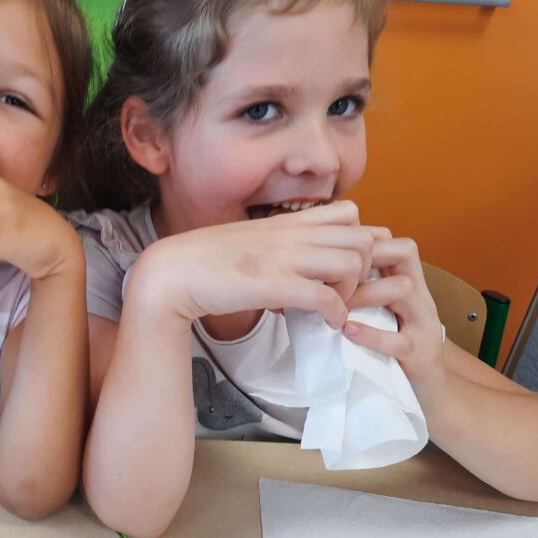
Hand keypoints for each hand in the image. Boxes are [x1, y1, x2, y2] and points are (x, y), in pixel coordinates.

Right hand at [134, 201, 374, 329]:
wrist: (173, 271)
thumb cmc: (205, 260)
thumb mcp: (250, 241)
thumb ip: (277, 246)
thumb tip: (293, 263)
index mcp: (287, 224)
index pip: (349, 214)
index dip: (358, 242)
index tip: (343, 268)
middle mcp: (292, 236)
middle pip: (363, 239)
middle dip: (365, 269)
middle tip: (345, 291)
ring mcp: (285, 258)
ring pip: (353, 264)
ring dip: (352, 291)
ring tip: (335, 307)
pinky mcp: (276, 285)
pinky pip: (328, 298)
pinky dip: (336, 314)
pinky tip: (326, 323)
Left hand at [341, 231, 447, 411]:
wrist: (431, 390)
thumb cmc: (396, 346)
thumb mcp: (381, 313)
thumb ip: (361, 291)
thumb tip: (316, 273)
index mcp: (410, 283)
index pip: (395, 242)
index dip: (365, 240)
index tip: (332, 254)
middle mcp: (421, 297)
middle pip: (405, 253)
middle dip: (365, 258)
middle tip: (332, 275)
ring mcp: (424, 325)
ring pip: (404, 289)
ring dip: (365, 293)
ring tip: (338, 305)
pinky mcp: (420, 356)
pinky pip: (399, 340)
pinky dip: (371, 334)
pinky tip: (347, 330)